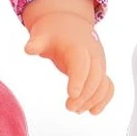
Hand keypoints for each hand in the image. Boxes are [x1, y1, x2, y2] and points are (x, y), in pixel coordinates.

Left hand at [22, 0, 113, 114]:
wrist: (70, 24)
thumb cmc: (54, 31)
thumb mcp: (42, 34)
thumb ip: (36, 42)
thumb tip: (28, 49)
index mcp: (77, 46)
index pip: (81, 63)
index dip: (78, 79)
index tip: (71, 95)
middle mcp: (92, 55)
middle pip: (95, 76)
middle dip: (84, 95)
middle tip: (69, 107)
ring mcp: (98, 63)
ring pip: (103, 84)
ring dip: (93, 100)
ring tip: (76, 110)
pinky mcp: (100, 71)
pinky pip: (107, 86)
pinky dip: (104, 99)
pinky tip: (93, 111)